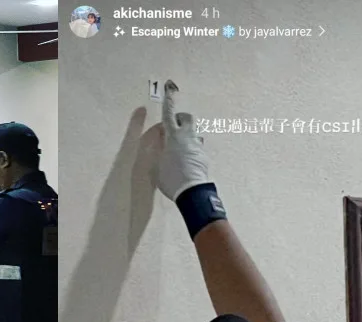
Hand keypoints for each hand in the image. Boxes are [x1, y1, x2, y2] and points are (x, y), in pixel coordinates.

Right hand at [157, 80, 213, 201]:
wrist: (191, 191)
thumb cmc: (170, 178)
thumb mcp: (158, 164)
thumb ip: (160, 151)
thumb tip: (164, 145)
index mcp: (173, 137)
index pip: (169, 115)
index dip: (168, 103)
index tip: (169, 90)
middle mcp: (188, 138)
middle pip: (187, 118)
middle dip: (181, 118)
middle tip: (173, 125)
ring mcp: (198, 146)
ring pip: (194, 133)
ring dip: (186, 136)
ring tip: (178, 149)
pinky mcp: (203, 157)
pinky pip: (196, 148)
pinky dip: (190, 151)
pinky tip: (185, 164)